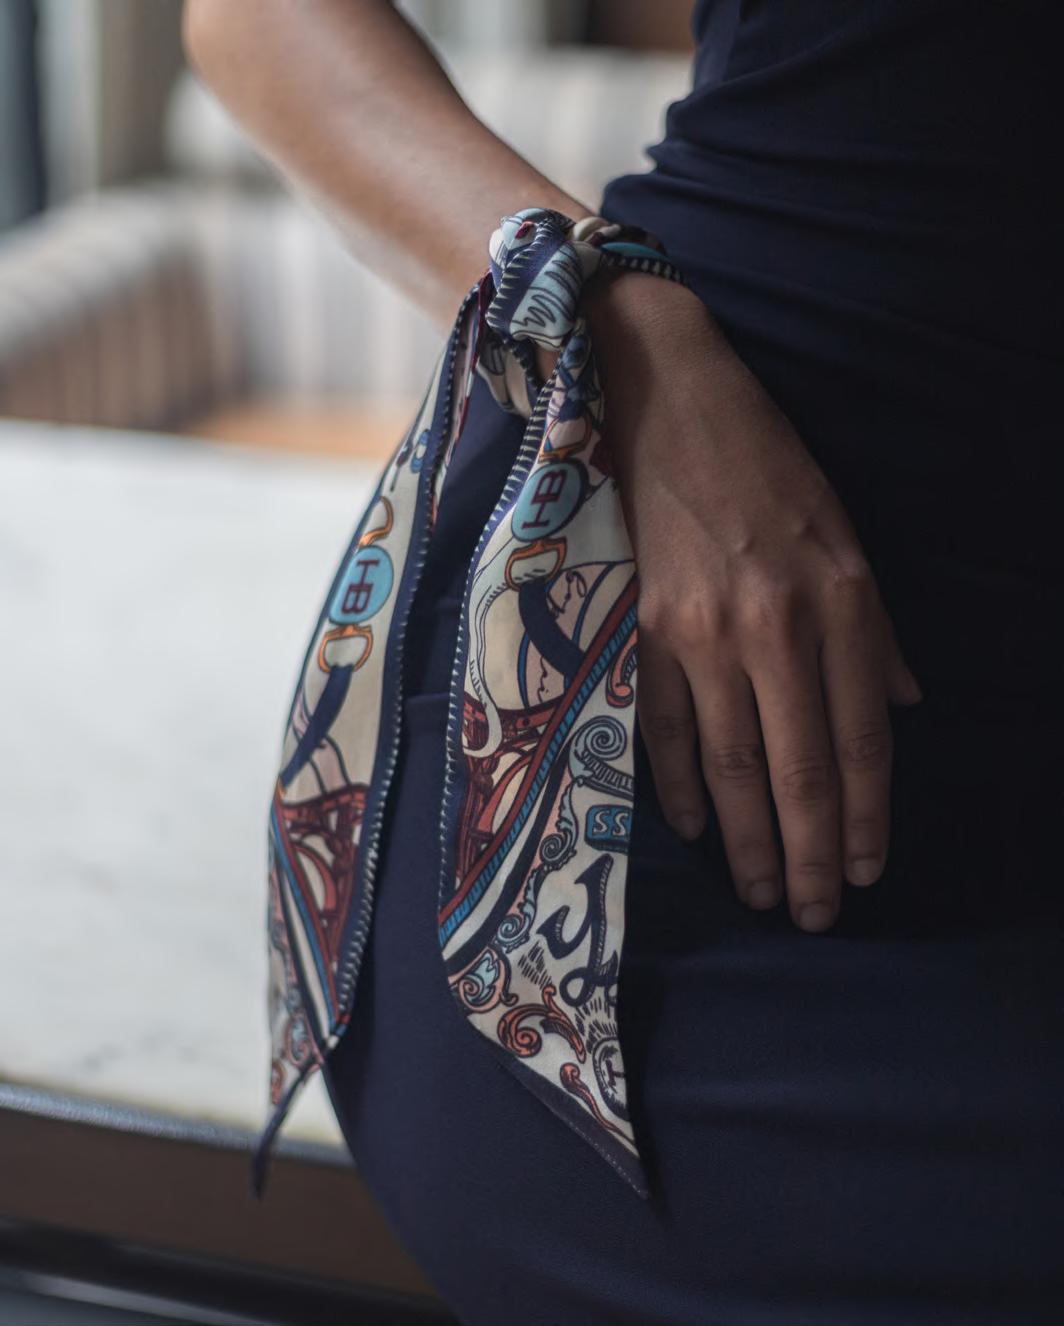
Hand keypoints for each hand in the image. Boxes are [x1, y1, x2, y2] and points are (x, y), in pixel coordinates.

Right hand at [583, 271, 922, 933]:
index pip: (860, 738)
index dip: (863, 815)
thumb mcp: (844, 532)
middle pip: (795, 770)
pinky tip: (694, 828)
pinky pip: (663, 730)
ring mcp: (700, 634)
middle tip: (814, 915)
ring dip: (747, 841)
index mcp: (837, 600)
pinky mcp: (641, 631)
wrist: (665, 399)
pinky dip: (680, 787)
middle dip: (807, 855)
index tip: (864, 870)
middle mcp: (773, 627)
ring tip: (761, 893)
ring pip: (731, 766)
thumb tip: (901, 705)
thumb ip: (874, 628)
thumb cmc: (765, 463)